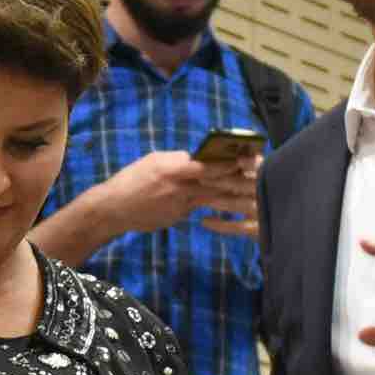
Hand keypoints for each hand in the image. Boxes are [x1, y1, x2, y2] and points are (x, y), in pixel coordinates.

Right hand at [95, 146, 255, 239]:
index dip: (229, 162)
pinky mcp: (177, 217)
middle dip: (240, 180)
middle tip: (261, 178)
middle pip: (215, 182)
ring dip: (235, 198)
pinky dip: (216, 209)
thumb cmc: (130, 179)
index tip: (248, 158)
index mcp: (173, 167)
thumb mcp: (153, 160)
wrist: (113, 209)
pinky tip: (233, 211)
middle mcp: (179, 186)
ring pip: (212, 199)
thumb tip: (195, 158)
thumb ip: (176, 159)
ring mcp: (180, 204)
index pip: (207, 164)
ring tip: (255, 197)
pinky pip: (199, 210)